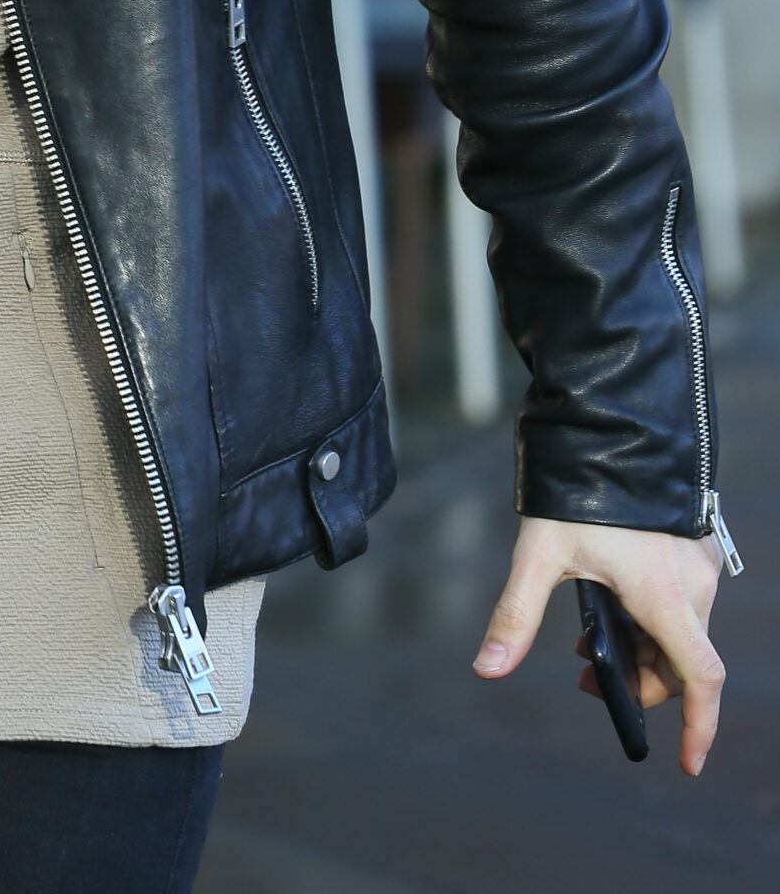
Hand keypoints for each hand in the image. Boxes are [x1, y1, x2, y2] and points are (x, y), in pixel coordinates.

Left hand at [474, 514, 725, 774]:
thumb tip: (486, 668)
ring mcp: (699, 562)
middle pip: (681, 663)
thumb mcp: (540, 553)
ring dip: (641, 649)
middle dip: (638, 682)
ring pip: (681, 633)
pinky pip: (683, 603)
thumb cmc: (576, 488)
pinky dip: (651, 620)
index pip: (701, 677)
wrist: (610, 423)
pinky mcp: (694, 546)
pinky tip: (609, 603)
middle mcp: (694, 583)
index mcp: (665, 594)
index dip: (700, 727)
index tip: (688, 763)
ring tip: (589, 640)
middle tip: (583, 675)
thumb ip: (516, 614)